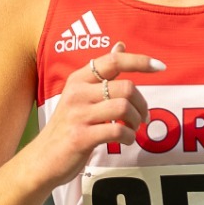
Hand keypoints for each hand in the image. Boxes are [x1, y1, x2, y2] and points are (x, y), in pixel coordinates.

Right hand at [23, 43, 163, 187]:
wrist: (42, 159)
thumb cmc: (68, 126)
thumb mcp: (80, 95)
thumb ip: (102, 73)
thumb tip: (120, 45)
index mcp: (78, 79)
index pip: (114, 61)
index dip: (140, 61)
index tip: (160, 67)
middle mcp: (77, 93)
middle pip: (126, 88)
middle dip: (142, 104)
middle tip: (143, 117)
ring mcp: (78, 115)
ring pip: (124, 108)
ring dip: (137, 121)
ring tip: (134, 128)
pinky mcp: (81, 136)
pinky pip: (117, 130)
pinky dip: (129, 137)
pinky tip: (126, 140)